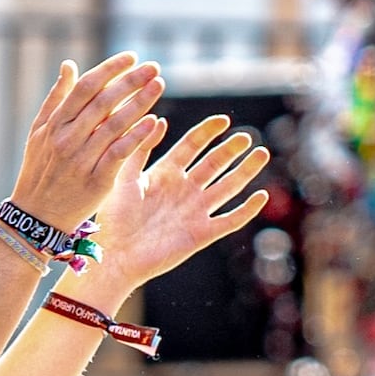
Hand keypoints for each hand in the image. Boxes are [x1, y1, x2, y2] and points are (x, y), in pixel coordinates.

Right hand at [7, 54, 169, 235]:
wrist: (36, 215)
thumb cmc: (40, 169)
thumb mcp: (39, 132)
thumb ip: (57, 98)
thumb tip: (69, 64)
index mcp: (55, 124)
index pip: (85, 87)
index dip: (110, 69)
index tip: (132, 57)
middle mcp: (67, 139)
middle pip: (103, 102)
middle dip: (130, 81)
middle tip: (154, 66)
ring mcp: (81, 159)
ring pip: (114, 124)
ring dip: (139, 102)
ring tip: (158, 85)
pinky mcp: (96, 180)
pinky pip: (119, 153)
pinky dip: (136, 136)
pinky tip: (154, 121)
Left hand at [79, 110, 271, 309]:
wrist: (113, 256)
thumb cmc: (112, 218)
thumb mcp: (123, 177)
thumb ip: (140, 150)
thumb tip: (159, 119)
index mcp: (165, 174)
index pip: (192, 146)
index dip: (207, 132)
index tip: (223, 119)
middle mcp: (184, 190)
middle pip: (214, 164)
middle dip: (231, 149)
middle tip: (246, 137)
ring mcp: (195, 211)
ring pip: (228, 187)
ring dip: (246, 171)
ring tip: (261, 154)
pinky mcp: (202, 234)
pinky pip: (230, 220)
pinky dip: (247, 210)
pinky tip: (261, 196)